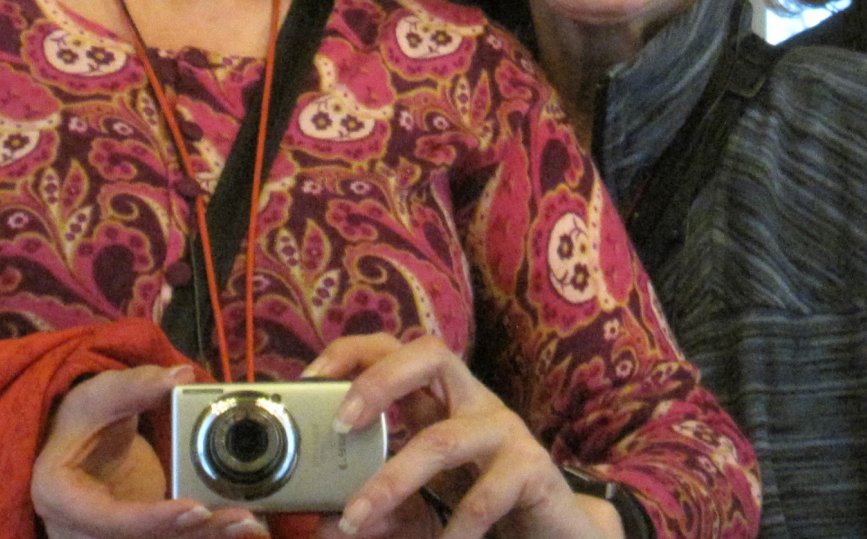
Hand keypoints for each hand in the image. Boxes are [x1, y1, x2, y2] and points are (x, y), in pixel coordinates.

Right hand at [31, 363, 267, 538]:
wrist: (76, 447)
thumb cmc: (80, 420)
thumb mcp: (98, 395)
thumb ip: (136, 386)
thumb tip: (181, 375)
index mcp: (61, 497)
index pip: (110, 521)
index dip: (153, 520)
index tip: (197, 508)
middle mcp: (81, 533)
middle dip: (195, 534)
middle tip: (243, 519)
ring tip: (252, 524)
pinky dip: (205, 536)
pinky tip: (242, 528)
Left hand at [304, 335, 623, 538]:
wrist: (558, 533)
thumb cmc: (482, 507)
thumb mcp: (423, 508)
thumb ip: (381, 512)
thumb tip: (327, 525)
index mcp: (439, 398)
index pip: (394, 348)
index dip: (351, 352)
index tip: (309, 379)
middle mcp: (471, 400)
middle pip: (429, 353)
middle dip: (380, 379)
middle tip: (342, 422)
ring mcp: (504, 430)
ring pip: (444, 438)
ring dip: (394, 481)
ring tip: (358, 518)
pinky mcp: (533, 468)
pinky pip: (489, 492)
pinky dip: (457, 527)